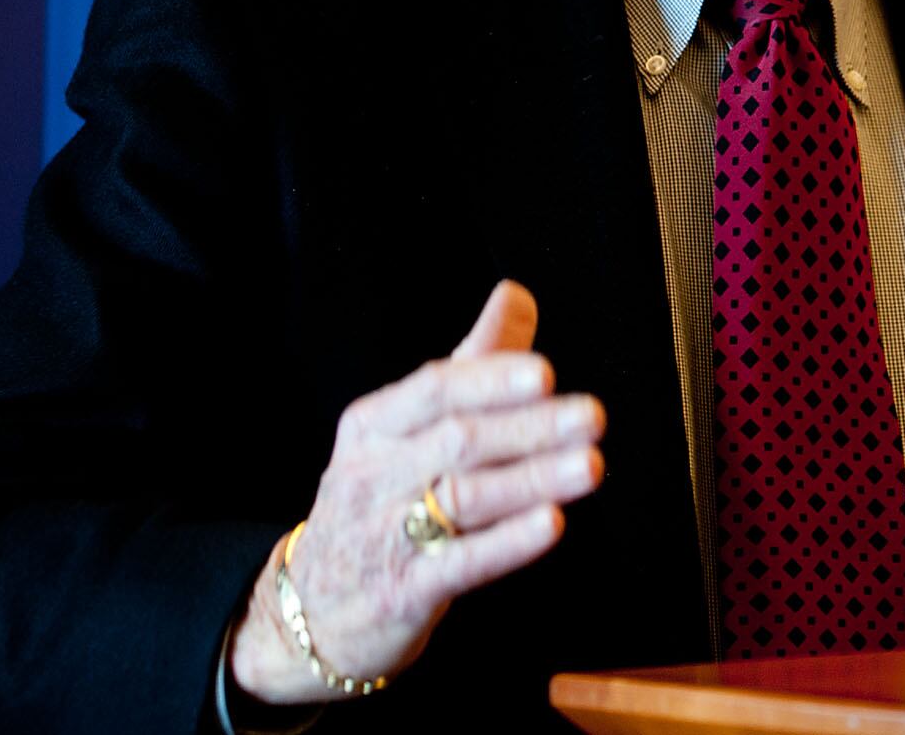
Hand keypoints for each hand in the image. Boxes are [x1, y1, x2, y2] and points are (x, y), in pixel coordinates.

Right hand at [230, 280, 604, 704]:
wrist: (312, 610)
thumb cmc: (376, 500)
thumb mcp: (403, 427)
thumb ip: (469, 363)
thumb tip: (516, 293)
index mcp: (373, 425)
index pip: (434, 391)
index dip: (490, 380)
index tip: (545, 373)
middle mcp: (375, 475)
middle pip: (457, 441)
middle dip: (529, 428)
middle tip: (592, 416)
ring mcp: (386, 536)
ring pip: (465, 499)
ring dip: (532, 480)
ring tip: (590, 465)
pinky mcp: (405, 593)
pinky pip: (461, 564)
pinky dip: (508, 543)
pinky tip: (552, 523)